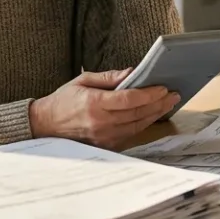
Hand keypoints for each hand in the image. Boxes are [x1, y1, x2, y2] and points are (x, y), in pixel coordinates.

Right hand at [29, 69, 179, 148]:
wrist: (45, 125)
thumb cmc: (64, 100)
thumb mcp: (83, 81)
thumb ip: (109, 77)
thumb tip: (132, 72)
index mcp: (94, 104)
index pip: (129, 99)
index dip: (149, 94)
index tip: (163, 87)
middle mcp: (101, 123)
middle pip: (138, 114)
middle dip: (159, 103)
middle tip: (174, 94)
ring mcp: (104, 137)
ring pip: (138, 126)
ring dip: (156, 114)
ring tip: (169, 103)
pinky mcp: (106, 146)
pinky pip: (131, 134)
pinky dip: (143, 124)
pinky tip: (153, 115)